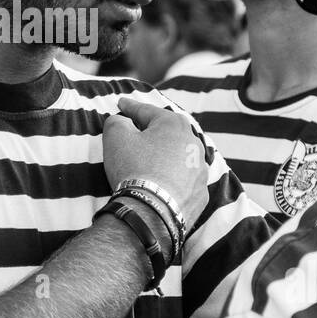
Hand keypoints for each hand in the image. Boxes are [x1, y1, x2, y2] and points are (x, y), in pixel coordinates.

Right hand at [102, 96, 209, 229]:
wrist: (151, 213)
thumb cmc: (134, 169)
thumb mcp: (116, 136)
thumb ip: (117, 121)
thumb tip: (122, 122)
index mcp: (174, 125)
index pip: (147, 111)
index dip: (130, 107)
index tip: (121, 104)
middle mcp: (194, 145)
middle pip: (168, 133)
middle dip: (153, 130)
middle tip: (137, 129)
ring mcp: (200, 172)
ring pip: (180, 158)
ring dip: (166, 156)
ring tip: (151, 161)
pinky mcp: (200, 196)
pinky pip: (184, 183)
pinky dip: (174, 181)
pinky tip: (162, 185)